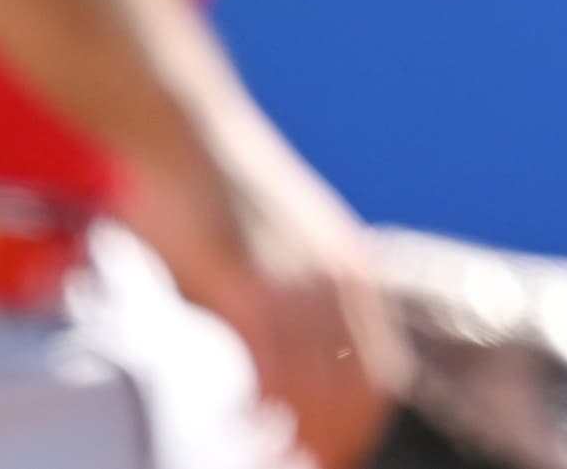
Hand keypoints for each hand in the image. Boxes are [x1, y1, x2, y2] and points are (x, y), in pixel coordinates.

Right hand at [120, 113, 406, 467]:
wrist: (188, 131)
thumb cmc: (217, 199)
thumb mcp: (279, 251)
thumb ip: (290, 307)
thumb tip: (279, 379)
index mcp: (351, 276)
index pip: (378, 377)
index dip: (357, 430)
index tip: (330, 460)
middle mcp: (337, 281)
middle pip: (358, 394)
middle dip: (331, 444)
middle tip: (297, 468)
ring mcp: (297, 281)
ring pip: (315, 391)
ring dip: (295, 437)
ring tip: (267, 456)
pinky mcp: (249, 283)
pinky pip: (267, 368)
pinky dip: (257, 410)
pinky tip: (237, 424)